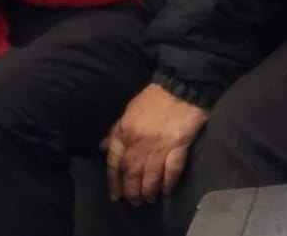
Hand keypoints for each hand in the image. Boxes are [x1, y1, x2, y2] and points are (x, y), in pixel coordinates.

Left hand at [104, 84, 208, 204]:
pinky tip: (167, 189)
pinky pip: (172, 169)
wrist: (181, 85)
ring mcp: (160, 144)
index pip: (115, 162)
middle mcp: (140, 141)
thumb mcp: (130, 110)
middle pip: (132, 172)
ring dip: (148, 190)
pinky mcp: (179, 145)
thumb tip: (104, 146)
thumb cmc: (155, 97)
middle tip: (135, 201)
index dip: (114, 181)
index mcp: (126, 131)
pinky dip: (169, 181)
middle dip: (131, 190)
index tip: (116, 195)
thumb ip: (118, 129)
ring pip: (150, 175)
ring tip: (149, 199)